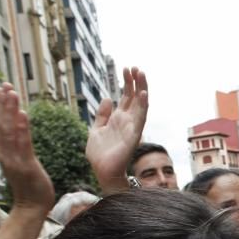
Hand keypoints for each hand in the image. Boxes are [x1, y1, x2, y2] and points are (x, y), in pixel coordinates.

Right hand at [0, 83, 53, 211]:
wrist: (31, 207)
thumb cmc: (26, 184)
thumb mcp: (14, 161)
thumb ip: (5, 144)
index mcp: (4, 151)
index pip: (0, 124)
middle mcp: (6, 153)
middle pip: (3, 124)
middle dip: (3, 104)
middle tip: (3, 84)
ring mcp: (15, 159)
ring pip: (11, 131)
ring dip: (10, 111)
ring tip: (11, 93)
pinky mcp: (26, 165)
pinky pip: (23, 144)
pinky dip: (22, 129)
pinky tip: (22, 115)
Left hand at [86, 67, 148, 193]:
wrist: (102, 171)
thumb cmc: (100, 154)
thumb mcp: (96, 129)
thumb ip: (102, 115)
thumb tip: (107, 98)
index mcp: (118, 118)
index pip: (126, 96)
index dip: (127, 82)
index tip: (126, 69)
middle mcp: (127, 121)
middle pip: (134, 97)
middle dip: (135, 81)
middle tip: (135, 67)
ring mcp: (131, 127)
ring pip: (140, 104)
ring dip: (142, 89)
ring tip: (141, 73)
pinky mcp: (133, 135)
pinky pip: (140, 118)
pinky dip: (143, 106)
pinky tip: (143, 93)